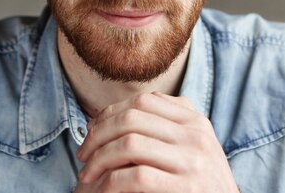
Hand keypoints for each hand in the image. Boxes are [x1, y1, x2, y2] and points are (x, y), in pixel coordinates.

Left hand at [74, 92, 238, 192]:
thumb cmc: (201, 185)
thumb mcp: (193, 148)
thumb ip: (165, 128)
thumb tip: (110, 116)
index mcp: (195, 121)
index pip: (143, 101)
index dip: (110, 113)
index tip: (92, 131)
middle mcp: (196, 135)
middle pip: (132, 119)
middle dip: (98, 135)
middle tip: (82, 155)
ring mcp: (193, 161)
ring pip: (129, 144)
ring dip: (99, 159)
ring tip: (87, 175)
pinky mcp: (186, 188)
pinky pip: (135, 176)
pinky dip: (110, 183)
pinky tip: (102, 190)